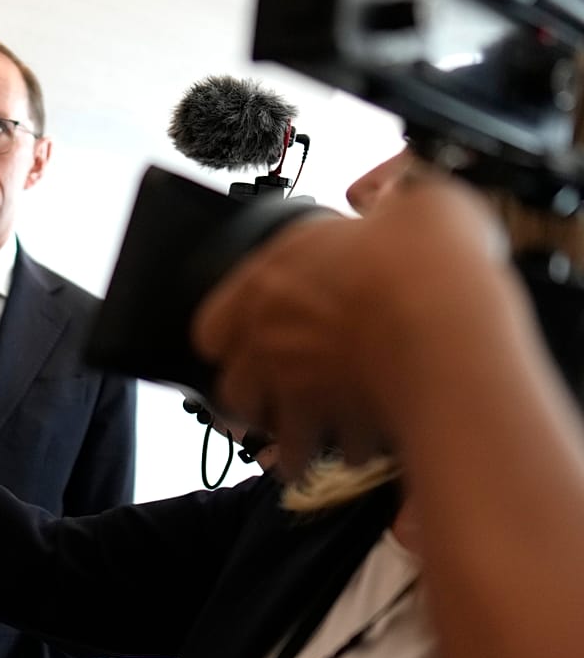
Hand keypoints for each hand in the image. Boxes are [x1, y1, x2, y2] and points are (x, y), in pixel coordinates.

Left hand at [193, 176, 514, 476]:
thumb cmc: (418, 254)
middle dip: (254, 406)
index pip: (211, 328)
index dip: (227, 342)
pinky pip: (339, 452)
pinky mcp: (341, 425)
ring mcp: (300, 389)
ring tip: (316, 445)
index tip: (242, 348)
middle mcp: (268, 342)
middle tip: (276, 406)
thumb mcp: (402, 205)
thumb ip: (385, 209)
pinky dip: (352, 452)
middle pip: (234, 395)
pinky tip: (369, 446)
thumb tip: (395, 206)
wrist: (447, 315)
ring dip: (297, 444)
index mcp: (265, 283)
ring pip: (281, 438)